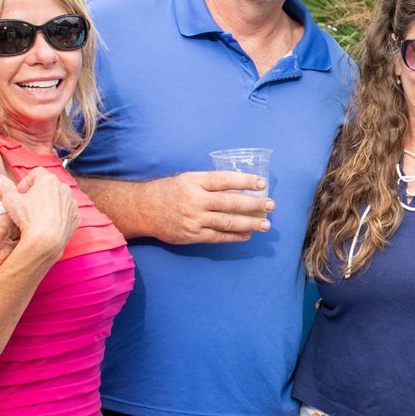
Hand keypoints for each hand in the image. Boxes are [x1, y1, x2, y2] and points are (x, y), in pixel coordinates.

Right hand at [0, 170, 77, 262]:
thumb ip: (3, 186)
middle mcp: (64, 188)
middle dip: (38, 193)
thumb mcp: (10, 200)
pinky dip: (58, 216)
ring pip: (59, 199)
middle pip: (48, 185)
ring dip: (49, 204)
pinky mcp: (76, 217)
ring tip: (37, 216)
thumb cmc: (28, 218)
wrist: (45, 241)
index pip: (36, 173)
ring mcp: (72, 203)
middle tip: (27, 206)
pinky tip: (48, 224)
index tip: (20, 195)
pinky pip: (66, 213)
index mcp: (48, 180)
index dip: (25, 183)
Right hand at [0, 199, 17, 301]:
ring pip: (22, 253)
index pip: (18, 215)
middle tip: (15, 225)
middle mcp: (4, 251)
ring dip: (20, 245)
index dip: (16, 210)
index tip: (11, 210)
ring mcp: (3, 269)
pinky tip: (4, 258)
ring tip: (8, 242)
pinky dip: (12, 261)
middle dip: (22, 228)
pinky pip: (13, 267)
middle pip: (26, 235)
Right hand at [146, 171, 272, 244]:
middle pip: (230, 202)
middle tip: (271, 205)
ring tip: (265, 224)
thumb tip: (239, 187)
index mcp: (195, 182)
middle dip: (254, 204)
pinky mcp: (192, 236)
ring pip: (227, 222)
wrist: (143, 210)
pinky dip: (235, 236)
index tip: (262, 183)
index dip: (245, 181)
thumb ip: (209, 183)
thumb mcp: (187, 179)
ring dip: (249, 223)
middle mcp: (195, 200)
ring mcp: (194, 219)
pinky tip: (247, 234)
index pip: (224, 180)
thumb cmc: (168, 191)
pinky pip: (218, 237)